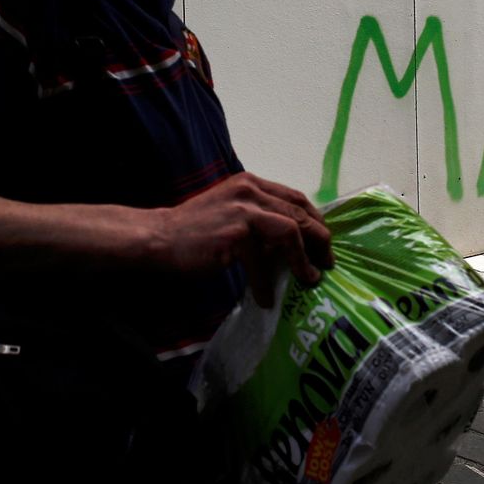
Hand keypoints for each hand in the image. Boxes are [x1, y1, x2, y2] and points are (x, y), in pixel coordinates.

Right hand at [152, 173, 334, 307]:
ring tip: (308, 279)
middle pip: (300, 213)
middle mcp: (251, 191)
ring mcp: (243, 210)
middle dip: (319, 241)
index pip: (296, 198)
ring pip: (291, 232)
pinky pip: (263, 262)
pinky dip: (267, 283)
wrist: (157, 237)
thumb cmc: (192, 230)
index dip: (315, 221)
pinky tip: (265, 299)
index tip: (324, 243)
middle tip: (326, 264)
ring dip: (303, 260)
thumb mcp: (231, 213)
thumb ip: (259, 219)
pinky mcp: (236, 234)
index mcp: (251, 184)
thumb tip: (290, 243)